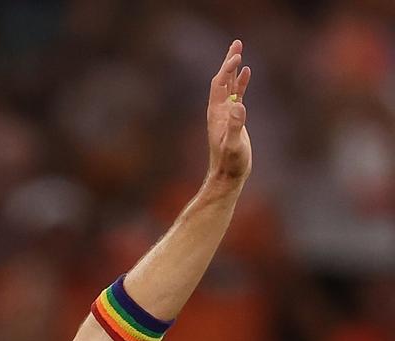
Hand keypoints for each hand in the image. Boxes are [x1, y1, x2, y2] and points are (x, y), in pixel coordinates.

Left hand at [206, 40, 251, 185]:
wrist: (228, 175)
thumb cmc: (230, 163)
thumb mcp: (234, 144)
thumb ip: (236, 126)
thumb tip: (238, 105)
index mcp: (216, 113)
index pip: (220, 85)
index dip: (227, 70)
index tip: (236, 56)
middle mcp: (219, 111)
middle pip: (222, 80)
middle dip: (228, 62)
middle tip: (237, 43)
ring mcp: (226, 114)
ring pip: (229, 85)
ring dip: (233, 68)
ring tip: (239, 51)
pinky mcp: (234, 118)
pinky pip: (237, 95)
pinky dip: (241, 82)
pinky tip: (246, 72)